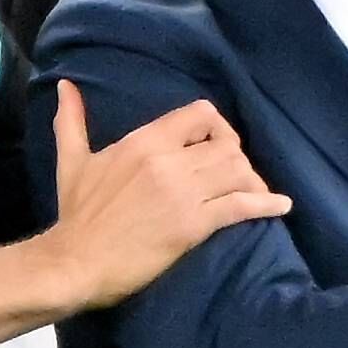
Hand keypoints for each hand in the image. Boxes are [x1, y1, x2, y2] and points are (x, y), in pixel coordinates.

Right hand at [42, 81, 291, 309]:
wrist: (76, 262)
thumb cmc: (76, 215)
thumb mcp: (73, 160)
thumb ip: (73, 121)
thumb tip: (66, 85)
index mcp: (144, 142)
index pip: (200, 114)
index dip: (216, 126)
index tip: (215, 142)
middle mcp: (168, 161)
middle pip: (227, 144)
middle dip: (237, 157)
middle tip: (236, 174)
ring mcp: (184, 193)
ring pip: (238, 170)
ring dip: (252, 180)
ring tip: (255, 190)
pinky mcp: (194, 225)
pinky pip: (241, 206)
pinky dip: (266, 204)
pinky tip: (281, 206)